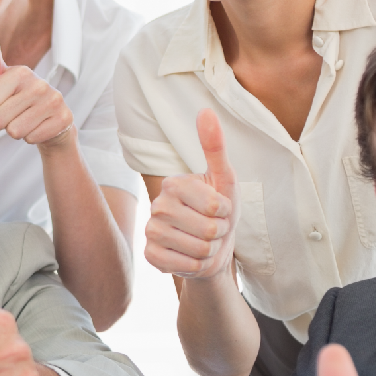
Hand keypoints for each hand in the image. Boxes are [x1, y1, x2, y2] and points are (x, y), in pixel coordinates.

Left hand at [0, 16, 73, 149]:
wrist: (49, 120)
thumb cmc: (15, 98)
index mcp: (20, 72)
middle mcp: (39, 83)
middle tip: (11, 114)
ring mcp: (54, 100)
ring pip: (14, 131)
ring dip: (15, 131)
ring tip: (25, 120)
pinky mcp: (64, 119)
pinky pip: (31, 139)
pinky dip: (31, 138)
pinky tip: (39, 126)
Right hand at [145, 109, 237, 280]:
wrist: (210, 249)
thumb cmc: (219, 212)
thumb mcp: (224, 179)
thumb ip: (214, 146)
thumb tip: (205, 110)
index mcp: (174, 183)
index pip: (213, 204)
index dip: (225, 211)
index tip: (219, 209)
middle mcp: (156, 205)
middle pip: (207, 228)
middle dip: (219, 233)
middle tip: (213, 229)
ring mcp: (151, 230)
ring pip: (197, 248)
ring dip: (210, 250)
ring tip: (204, 242)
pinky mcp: (150, 255)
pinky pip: (184, 265)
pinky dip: (196, 265)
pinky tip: (191, 256)